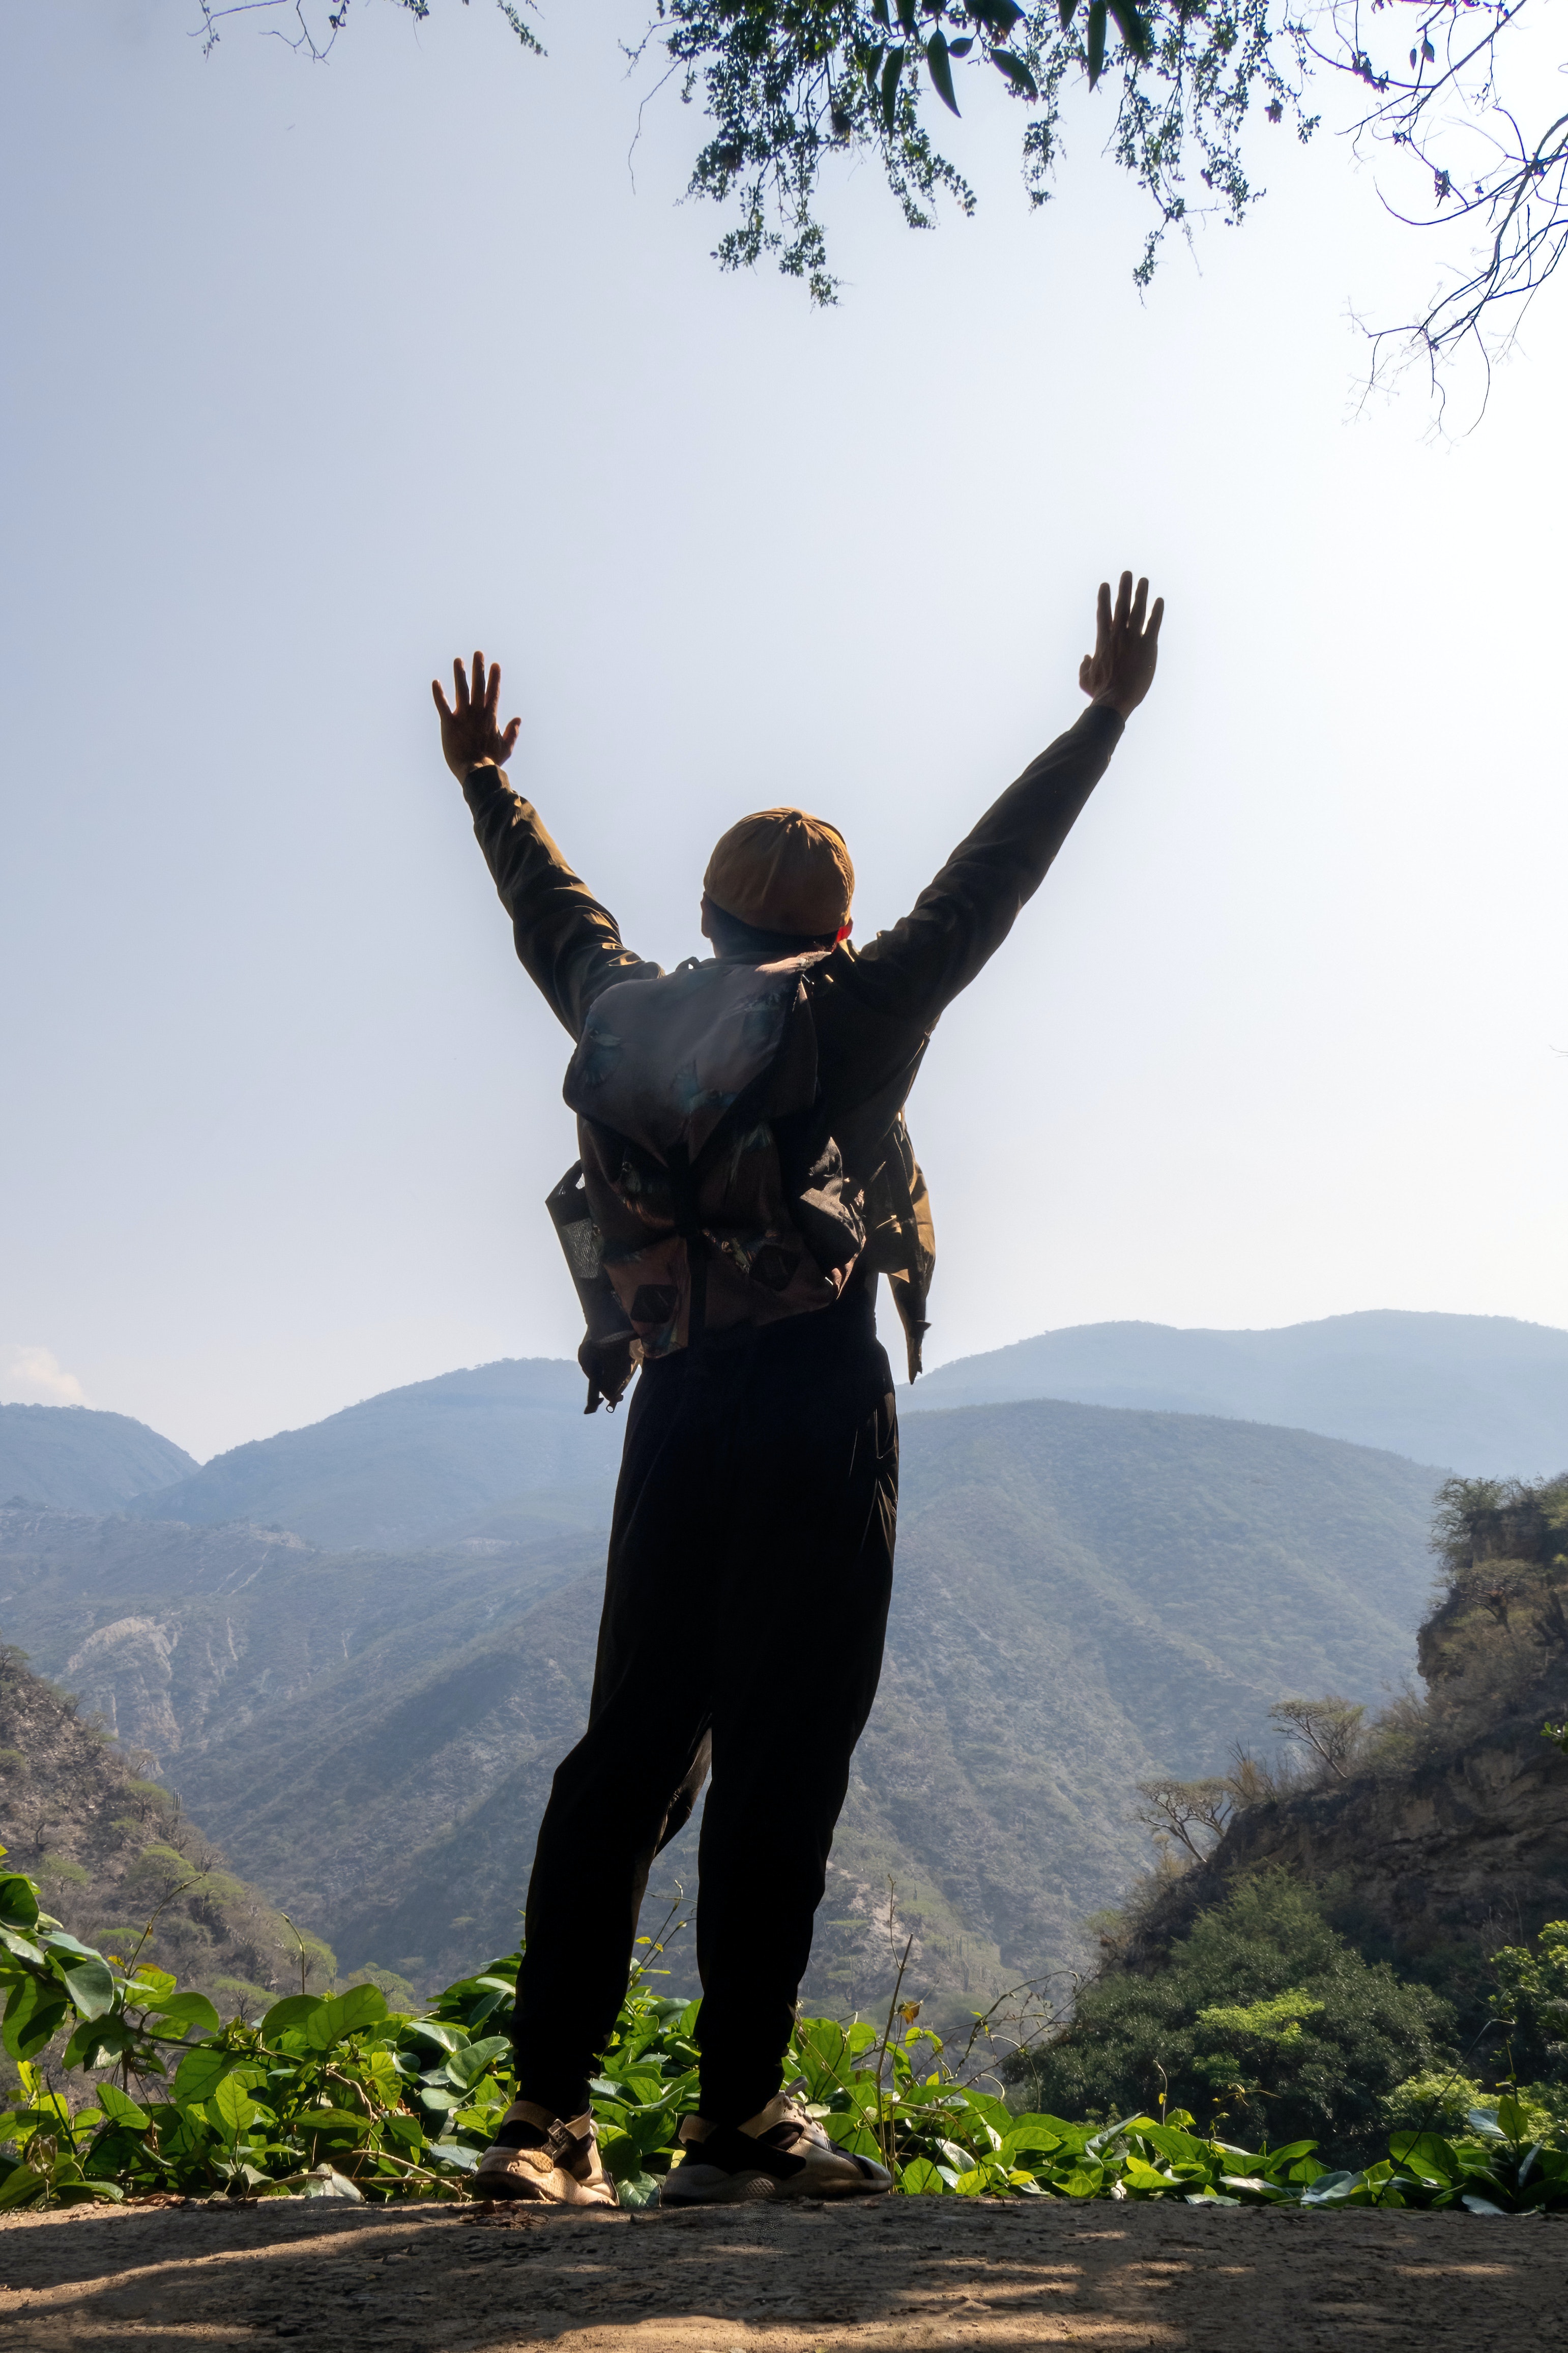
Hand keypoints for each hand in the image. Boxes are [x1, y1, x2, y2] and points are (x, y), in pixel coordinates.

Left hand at [432, 651, 520, 779]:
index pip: (493, 693)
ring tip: (458, 660)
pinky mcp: (449, 724)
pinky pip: (442, 705)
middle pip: (478, 686)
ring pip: (461, 690)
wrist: (476, 772)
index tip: (495, 665)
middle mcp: (477, 713)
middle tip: (478, 653)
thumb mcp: (506, 747)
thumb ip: (512, 732)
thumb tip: (518, 719)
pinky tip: (435, 682)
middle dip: (479, 669)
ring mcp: (463, 717)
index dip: (495, 678)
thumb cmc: (491, 762)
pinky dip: (438, 694)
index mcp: (490, 717)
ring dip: (459, 674)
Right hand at [1079, 572, 1163, 718]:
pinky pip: (1154, 624)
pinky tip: (1160, 600)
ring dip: (1141, 593)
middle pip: (1121, 606)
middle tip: (1126, 574)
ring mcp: (1133, 639)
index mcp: (1102, 642)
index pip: (1103, 614)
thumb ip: (1084, 666)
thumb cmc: (1099, 693)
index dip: (1103, 598)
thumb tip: (1085, 658)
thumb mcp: (1085, 680)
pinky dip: (1157, 611)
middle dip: (1124, 588)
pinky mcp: (1148, 646)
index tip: (1104, 585)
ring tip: (1143, 580)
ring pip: (1138, 610)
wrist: (1115, 700)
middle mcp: (1118, 636)